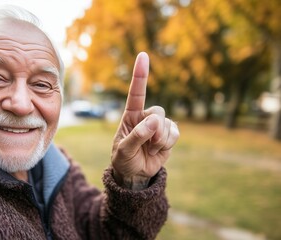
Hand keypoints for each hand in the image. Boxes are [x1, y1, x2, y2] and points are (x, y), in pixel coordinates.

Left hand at [111, 52, 178, 189]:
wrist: (135, 173)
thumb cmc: (123, 159)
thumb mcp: (123, 150)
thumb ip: (137, 136)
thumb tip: (154, 121)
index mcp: (130, 115)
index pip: (136, 92)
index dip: (140, 74)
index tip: (142, 55)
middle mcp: (145, 117)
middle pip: (158, 111)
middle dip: (155, 128)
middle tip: (148, 143)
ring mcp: (158, 126)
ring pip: (168, 123)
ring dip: (160, 140)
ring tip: (150, 149)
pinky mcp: (168, 135)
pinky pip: (175, 133)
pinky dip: (168, 143)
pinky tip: (158, 149)